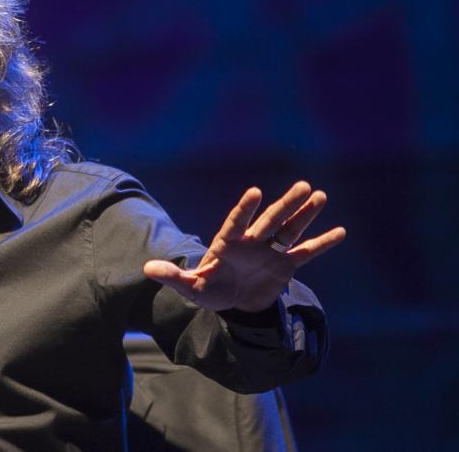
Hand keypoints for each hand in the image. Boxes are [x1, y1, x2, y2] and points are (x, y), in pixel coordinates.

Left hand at [143, 181, 345, 313]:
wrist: (231, 303)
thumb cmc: (208, 290)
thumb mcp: (190, 287)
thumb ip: (173, 276)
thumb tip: (148, 268)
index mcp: (227, 244)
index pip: (237, 223)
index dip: (245, 209)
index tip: (255, 192)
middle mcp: (251, 243)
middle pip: (270, 221)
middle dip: (286, 204)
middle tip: (303, 185)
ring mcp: (270, 252)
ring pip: (289, 230)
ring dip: (304, 215)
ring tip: (318, 195)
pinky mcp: (285, 265)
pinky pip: (306, 253)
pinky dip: (321, 243)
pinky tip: (339, 231)